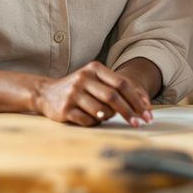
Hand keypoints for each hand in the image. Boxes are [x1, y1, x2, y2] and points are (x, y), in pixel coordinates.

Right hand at [33, 61, 152, 126]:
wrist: (45, 93)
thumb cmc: (79, 88)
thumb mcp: (95, 80)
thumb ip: (116, 88)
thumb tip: (143, 105)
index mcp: (94, 68)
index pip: (122, 84)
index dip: (137, 100)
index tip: (147, 114)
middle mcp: (83, 78)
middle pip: (113, 97)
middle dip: (129, 112)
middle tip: (139, 123)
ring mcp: (73, 93)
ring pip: (101, 111)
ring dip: (109, 117)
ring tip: (106, 116)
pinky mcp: (65, 109)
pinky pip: (88, 120)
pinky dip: (95, 122)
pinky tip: (92, 118)